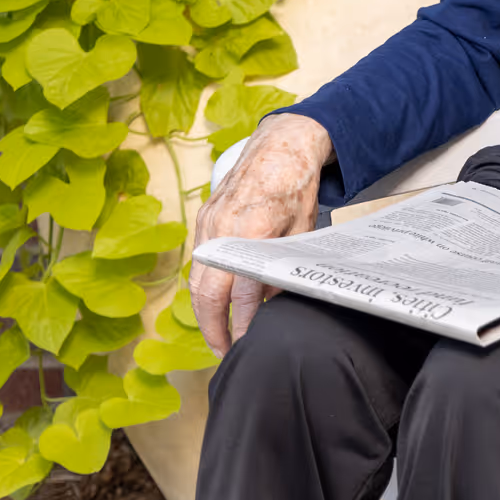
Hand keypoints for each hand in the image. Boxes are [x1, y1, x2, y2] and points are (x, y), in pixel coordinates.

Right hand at [191, 112, 333, 355]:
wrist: (279, 147)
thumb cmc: (295, 187)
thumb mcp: (302, 229)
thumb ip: (285, 265)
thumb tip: (277, 305)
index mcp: (251, 231)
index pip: (242, 291)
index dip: (244, 322)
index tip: (247, 343)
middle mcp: (222, 230)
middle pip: (207, 293)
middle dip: (214, 328)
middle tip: (226, 352)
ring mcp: (208, 224)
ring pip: (196, 280)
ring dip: (204, 312)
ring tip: (219, 336)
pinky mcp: (202, 220)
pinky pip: (198, 263)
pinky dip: (203, 287)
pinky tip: (215, 305)